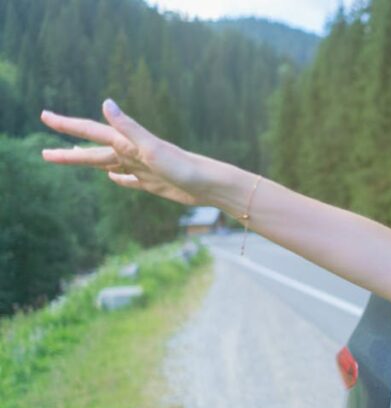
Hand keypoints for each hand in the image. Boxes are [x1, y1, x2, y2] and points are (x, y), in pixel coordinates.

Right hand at [40, 99, 204, 205]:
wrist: (212, 185)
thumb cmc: (185, 167)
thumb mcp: (152, 148)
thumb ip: (128, 128)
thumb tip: (105, 102)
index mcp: (129, 143)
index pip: (91, 132)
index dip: (67, 125)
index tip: (45, 116)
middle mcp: (133, 153)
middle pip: (93, 152)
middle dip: (68, 151)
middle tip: (43, 153)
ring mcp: (142, 168)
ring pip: (107, 164)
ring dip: (88, 161)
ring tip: (70, 158)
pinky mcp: (154, 182)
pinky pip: (130, 179)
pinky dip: (119, 178)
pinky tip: (113, 178)